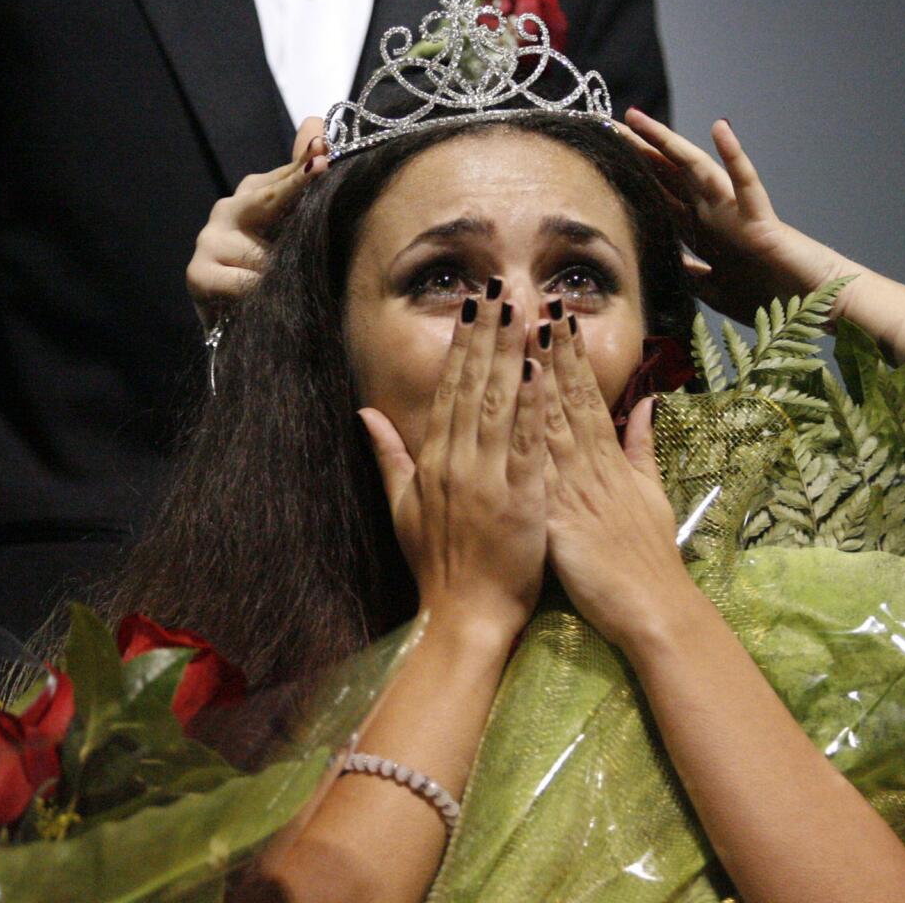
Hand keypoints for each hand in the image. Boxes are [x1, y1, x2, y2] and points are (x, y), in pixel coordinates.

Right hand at [186, 116, 330, 329]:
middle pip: (266, 196)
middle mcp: (228, 210)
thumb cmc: (271, 275)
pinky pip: (244, 282)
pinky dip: (260, 293)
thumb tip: (315, 122)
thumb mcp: (291, 231)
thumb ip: (300, 181)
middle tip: (321, 166)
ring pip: (263, 252)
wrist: (242, 329)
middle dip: (296, 185)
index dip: (305, 166)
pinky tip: (268, 301)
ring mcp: (209, 240)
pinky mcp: (198, 275)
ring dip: (284, 268)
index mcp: (253, 196)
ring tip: (297, 282)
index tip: (324, 150)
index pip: (284, 177)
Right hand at [359, 282, 546, 639]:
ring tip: (523, 311)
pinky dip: (533, 406)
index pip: (450, 389)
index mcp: (433, 460)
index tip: (473, 305)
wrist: (463, 615)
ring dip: (512, 354)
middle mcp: (457, 461)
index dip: (462, 345)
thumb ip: (388, 455)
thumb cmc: (436, 565)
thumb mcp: (402, 508)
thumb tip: (364, 412)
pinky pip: (527, 443)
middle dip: (487, 333)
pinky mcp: (519, 498)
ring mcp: (487, 477)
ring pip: (500, 404)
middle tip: (500, 288)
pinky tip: (540, 371)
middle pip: (474, 385)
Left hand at [531, 313, 691, 648]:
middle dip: (553, 349)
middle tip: (536, 303)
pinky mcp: (562, 518)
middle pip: (569, 398)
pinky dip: (530, 436)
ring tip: (525, 335)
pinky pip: (540, 472)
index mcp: (610, 459)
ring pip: (553, 423)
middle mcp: (593, 465)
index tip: (556, 316)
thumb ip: (643, 447)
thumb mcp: (652, 494)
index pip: (586, 396)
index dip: (570, 355)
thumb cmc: (648, 557)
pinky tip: (517, 407)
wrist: (654, 607)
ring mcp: (577, 489)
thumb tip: (648, 403)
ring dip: (539, 377)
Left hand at [622, 109, 859, 323]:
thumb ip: (689, 274)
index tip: (602, 161)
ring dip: (667, 144)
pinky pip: (746, 183)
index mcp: (702, 233)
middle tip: (606, 126)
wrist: (812, 305)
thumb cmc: (770, 296)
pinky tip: (720, 129)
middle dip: (638, 154)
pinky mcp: (760, 219)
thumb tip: (659, 264)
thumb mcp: (714, 291)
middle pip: (668, 178)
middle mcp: (714, 216)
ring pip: (695, 170)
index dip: (631, 180)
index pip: (659, 199)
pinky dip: (734, 156)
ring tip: (639, 120)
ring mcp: (735, 213)